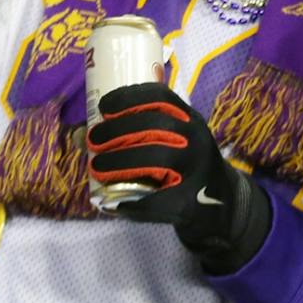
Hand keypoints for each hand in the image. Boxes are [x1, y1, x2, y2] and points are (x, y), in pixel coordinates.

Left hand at [87, 82, 271, 271]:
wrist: (224, 205)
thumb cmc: (185, 167)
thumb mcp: (170, 142)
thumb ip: (132, 135)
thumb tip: (78, 134)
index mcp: (190, 120)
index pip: (162, 98)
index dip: (130, 98)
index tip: (104, 107)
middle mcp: (197, 140)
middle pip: (156, 127)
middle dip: (118, 131)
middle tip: (93, 140)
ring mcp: (196, 171)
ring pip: (157, 158)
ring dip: (120, 161)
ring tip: (96, 166)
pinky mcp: (190, 202)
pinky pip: (157, 201)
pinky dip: (131, 203)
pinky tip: (110, 203)